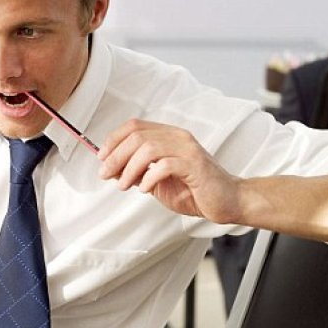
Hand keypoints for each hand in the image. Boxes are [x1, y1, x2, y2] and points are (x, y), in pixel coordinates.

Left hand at [96, 119, 240, 223]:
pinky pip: (165, 165)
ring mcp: (188, 150)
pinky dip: (149, 177)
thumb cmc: (193, 190)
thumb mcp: (156, 180)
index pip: (135, 126)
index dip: (114, 139)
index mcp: (168, 135)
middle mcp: (178, 137)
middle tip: (106, 174)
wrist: (226, 201)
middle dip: (116, 156)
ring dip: (129, 168)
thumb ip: (136, 171)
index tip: (101, 157)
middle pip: (137, 136)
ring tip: (123, 185)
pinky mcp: (196, 166)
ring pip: (149, 148)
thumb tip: (110, 168)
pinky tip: (144, 189)